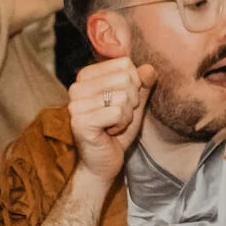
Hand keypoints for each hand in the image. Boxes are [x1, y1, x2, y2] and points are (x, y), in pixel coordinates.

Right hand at [67, 57, 156, 183]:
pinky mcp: (80, 121)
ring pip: (123, 96)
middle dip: (131, 102)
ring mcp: (75, 104)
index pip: (125, 64)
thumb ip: (143, 84)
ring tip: (113, 125)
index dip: (134, 85)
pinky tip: (109, 132)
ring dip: (126, 116)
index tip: (121, 103)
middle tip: (117, 117)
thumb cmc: (118, 131)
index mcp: (86, 76)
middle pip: (125, 78)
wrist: (104, 162)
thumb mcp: (135, 103)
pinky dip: (121, 125)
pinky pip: (118, 113)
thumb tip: (149, 68)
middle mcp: (76, 86)